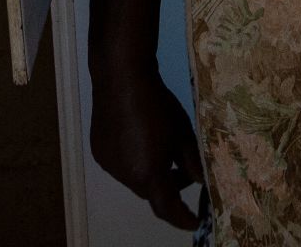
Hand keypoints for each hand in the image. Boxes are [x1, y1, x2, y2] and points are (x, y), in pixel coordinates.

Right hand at [89, 61, 204, 228]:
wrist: (122, 78)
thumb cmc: (158, 104)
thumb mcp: (183, 133)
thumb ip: (192, 162)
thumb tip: (202, 181)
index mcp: (147, 173)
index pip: (166, 208)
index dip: (181, 218)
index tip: (194, 222)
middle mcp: (124, 175)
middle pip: (150, 192)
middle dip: (168, 188)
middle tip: (185, 172)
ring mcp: (108, 164)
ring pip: (134, 178)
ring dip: (150, 173)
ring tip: (164, 150)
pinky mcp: (99, 151)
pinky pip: (121, 165)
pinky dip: (135, 161)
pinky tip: (142, 139)